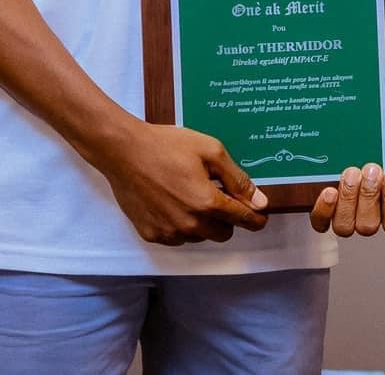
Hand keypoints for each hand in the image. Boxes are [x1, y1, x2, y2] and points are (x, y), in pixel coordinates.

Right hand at [91, 120, 268, 244]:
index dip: (255, 219)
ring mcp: (168, 232)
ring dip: (202, 222)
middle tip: (218, 196)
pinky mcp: (151, 234)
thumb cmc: (168, 146)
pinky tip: (173, 203)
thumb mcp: (211, 151)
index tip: (260, 217)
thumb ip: (237, 179)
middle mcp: (189, 224)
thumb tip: (260, 202)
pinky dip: (181, 225)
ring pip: (199, 236)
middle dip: (227, 218)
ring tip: (190, 194)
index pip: (241, 219)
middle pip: (222, 233)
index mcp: (207, 202)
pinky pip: (177, 238)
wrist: (124, 151)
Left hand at [310, 135, 384, 235]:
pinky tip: (329, 191)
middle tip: (371, 169)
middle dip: (369, 197)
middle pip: (368, 226)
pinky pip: (321, 222)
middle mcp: (370, 216)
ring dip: (348, 201)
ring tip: (351, 173)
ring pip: (345, 226)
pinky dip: (324, 210)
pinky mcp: (326, 208)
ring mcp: (347, 214)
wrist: (375, 131)